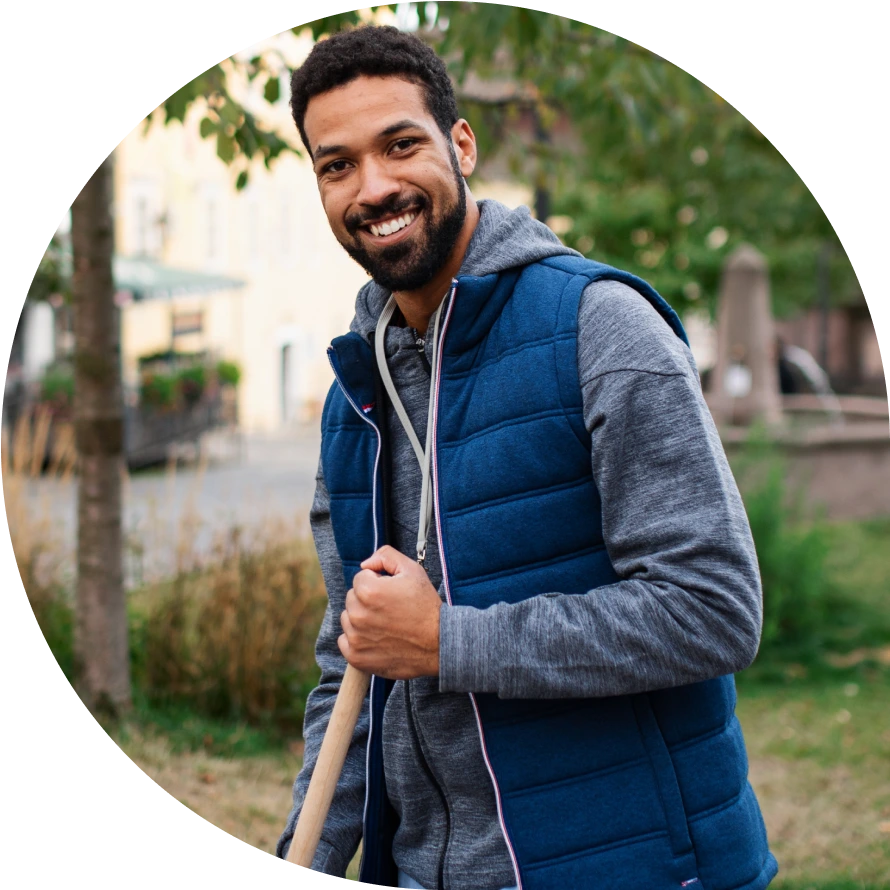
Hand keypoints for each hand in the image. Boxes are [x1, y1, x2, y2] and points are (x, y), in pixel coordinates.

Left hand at [339, 545, 441, 679]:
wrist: (438, 643)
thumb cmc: (426, 606)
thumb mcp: (412, 570)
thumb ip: (385, 556)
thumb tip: (365, 564)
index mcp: (368, 591)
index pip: (360, 578)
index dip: (377, 582)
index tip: (391, 592)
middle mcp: (358, 615)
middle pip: (352, 598)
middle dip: (367, 600)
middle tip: (390, 608)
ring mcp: (356, 638)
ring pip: (348, 619)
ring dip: (361, 619)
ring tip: (385, 624)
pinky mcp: (356, 656)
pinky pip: (344, 641)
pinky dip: (357, 640)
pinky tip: (376, 638)